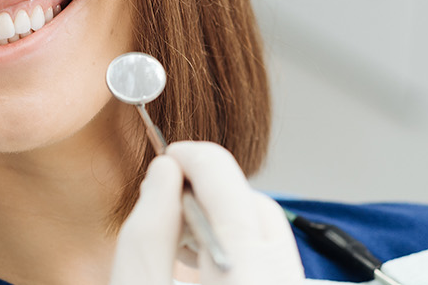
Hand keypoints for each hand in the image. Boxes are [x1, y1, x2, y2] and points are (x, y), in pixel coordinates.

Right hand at [111, 142, 303, 284]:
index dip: (196, 160)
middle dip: (211, 195)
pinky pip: (271, 264)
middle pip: (257, 209)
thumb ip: (147, 232)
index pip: (232, 190)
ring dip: (225, 224)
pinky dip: (239, 253)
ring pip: (267, 236)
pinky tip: (203, 269)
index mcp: (245, 279)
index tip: (170, 156)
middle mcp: (280, 283)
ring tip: (181, 245)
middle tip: (168, 204)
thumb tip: (164, 175)